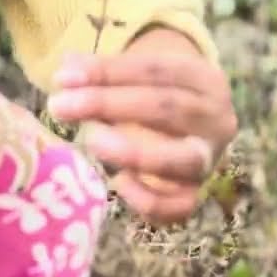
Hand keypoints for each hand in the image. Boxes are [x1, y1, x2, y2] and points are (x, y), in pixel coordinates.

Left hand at [47, 27, 236, 225]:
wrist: (189, 129)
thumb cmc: (152, 96)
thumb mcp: (135, 77)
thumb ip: (102, 73)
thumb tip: (66, 72)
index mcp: (205, 79)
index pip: (157, 70)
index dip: (109, 72)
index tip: (64, 78)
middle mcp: (216, 120)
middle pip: (168, 108)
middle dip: (109, 105)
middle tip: (60, 106)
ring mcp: (209, 161)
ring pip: (182, 159)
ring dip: (133, 152)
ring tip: (91, 140)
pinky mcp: (196, 196)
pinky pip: (179, 206)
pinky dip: (147, 199)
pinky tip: (118, 182)